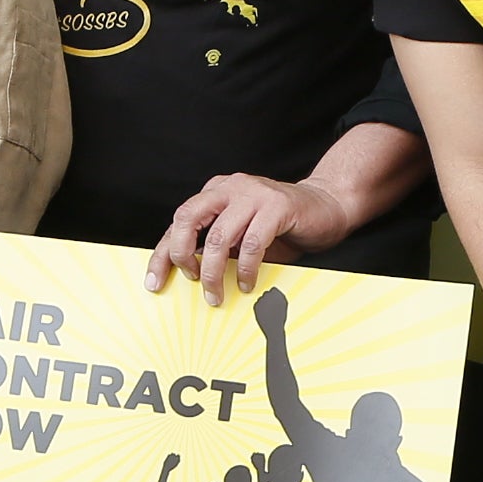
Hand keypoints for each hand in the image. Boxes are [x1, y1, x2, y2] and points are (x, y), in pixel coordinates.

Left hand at [148, 171, 346, 302]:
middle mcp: (230, 188)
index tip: (154, 281)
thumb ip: (219, 248)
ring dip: (215, 272)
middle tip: (190, 281)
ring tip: (217, 294)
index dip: (163, 253)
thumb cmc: (283, 225)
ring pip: (219, 237)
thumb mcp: (243, 237)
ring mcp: (253, 194)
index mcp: (216, 192)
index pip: (180, 222)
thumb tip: (191, 278)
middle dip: (181, 254)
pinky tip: (247, 283)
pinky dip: (246, 269)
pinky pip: (252, 243)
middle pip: (188, 218)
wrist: (328, 206)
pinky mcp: (276, 206)